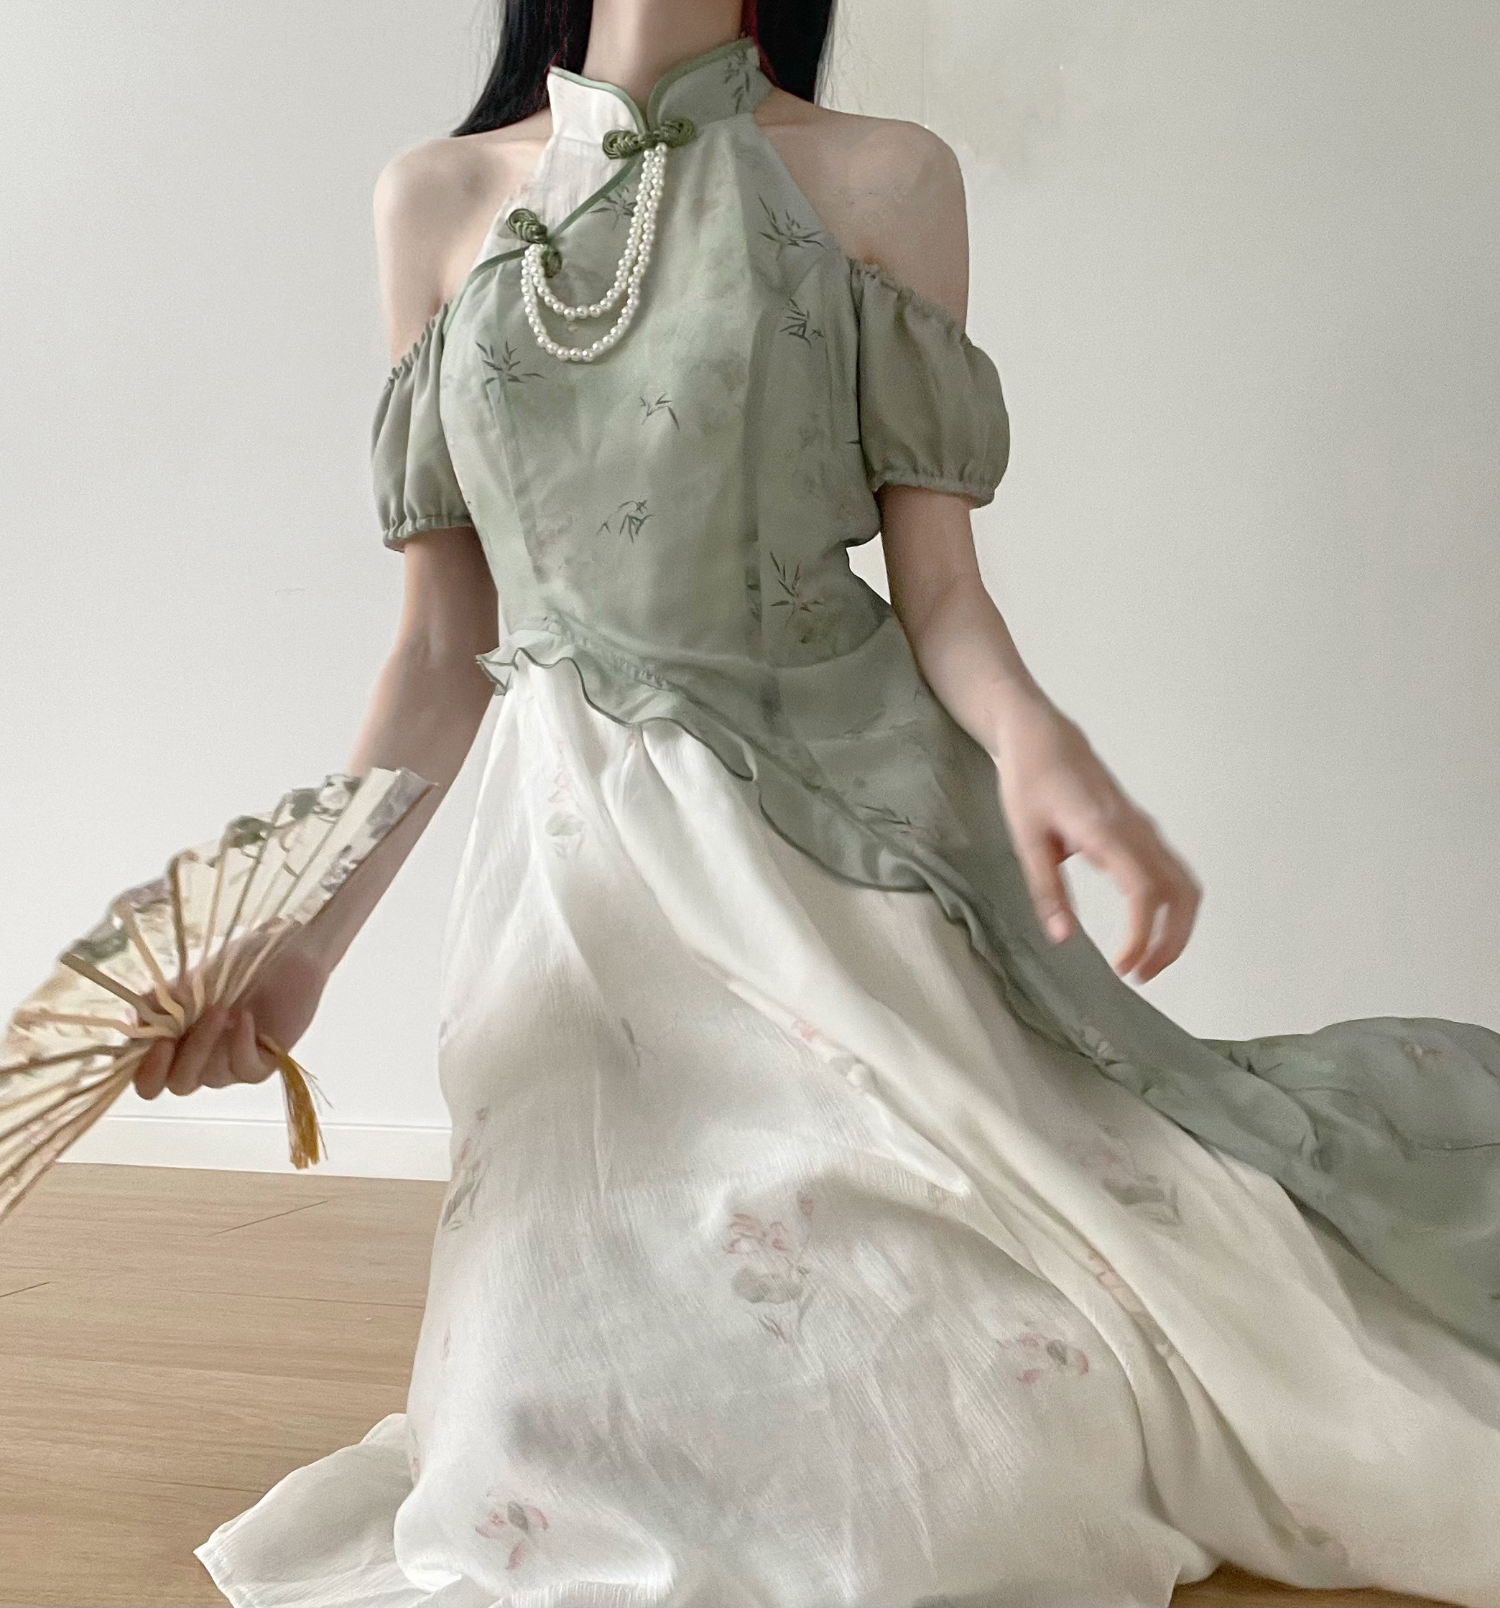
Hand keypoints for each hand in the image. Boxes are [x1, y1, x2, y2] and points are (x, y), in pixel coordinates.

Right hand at [131, 939, 329, 1100]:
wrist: (289, 953)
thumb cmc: (240, 964)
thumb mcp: (195, 979)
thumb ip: (164, 1002)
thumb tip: (133, 1018)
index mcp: (178, 1040)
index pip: (150, 1075)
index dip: (143, 1070)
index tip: (150, 1043)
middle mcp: (203, 1057)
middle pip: (176, 1085)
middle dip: (171, 1063)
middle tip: (170, 1036)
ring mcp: (233, 1061)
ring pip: (209, 1077)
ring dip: (207, 1043)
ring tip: (219, 1008)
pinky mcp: (264, 1061)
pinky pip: (245, 1070)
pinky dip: (241, 1045)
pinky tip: (246, 1018)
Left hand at [990, 696, 1201, 981]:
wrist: (1043, 736)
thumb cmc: (1030, 781)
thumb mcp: (1025, 838)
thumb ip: (1046, 890)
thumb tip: (1064, 938)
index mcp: (1106, 832)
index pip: (1144, 892)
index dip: (1142, 936)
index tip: (1123, 967)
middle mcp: (1136, 831)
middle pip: (1181, 893)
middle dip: (1172, 941)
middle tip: (1141, 974)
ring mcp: (1144, 829)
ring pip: (1184, 884)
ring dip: (1176, 928)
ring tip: (1145, 961)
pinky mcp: (1141, 831)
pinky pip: (1173, 873)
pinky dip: (1171, 907)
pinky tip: (1145, 928)